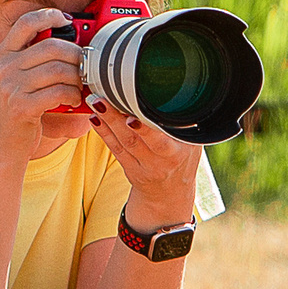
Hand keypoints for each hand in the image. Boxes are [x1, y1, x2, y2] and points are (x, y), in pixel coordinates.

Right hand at [0, 7, 87, 157]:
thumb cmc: (16, 109)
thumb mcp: (16, 78)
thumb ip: (35, 60)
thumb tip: (75, 44)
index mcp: (3, 54)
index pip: (26, 23)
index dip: (49, 16)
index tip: (67, 21)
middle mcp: (4, 66)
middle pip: (52, 47)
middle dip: (76, 55)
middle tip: (85, 66)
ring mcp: (10, 86)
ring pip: (59, 70)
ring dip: (77, 79)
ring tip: (79, 87)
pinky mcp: (21, 107)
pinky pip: (58, 92)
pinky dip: (73, 95)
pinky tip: (73, 100)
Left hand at [87, 94, 200, 222]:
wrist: (170, 193)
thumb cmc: (182, 159)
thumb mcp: (192, 144)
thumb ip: (184, 125)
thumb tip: (177, 96)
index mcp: (176, 154)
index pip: (160, 142)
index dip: (145, 131)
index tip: (131, 118)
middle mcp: (157, 162)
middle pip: (134, 140)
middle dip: (116, 120)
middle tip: (102, 101)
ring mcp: (141, 166)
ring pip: (122, 143)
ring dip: (106, 122)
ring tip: (95, 103)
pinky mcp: (128, 167)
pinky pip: (115, 149)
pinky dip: (104, 132)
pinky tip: (95, 118)